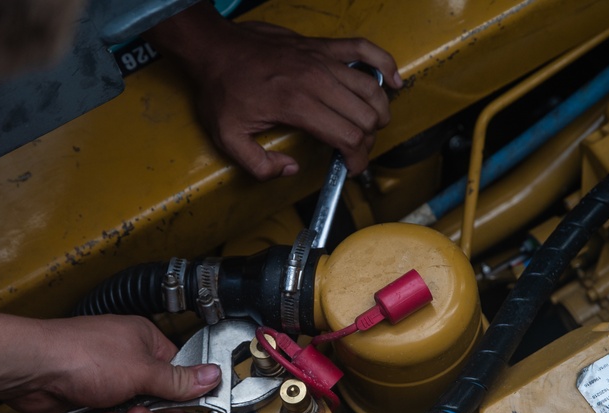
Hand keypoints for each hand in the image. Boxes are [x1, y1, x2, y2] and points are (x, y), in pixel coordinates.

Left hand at [0, 305, 220, 412]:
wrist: (31, 369)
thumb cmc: (80, 354)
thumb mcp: (142, 370)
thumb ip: (179, 380)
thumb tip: (212, 376)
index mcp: (145, 345)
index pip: (177, 378)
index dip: (177, 401)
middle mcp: (126, 365)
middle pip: (154, 408)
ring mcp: (103, 387)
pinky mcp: (83, 406)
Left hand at [149, 3, 402, 180]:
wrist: (215, 48)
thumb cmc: (222, 90)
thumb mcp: (227, 138)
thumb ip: (258, 165)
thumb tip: (290, 170)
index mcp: (297, 105)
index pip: (347, 136)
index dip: (356, 159)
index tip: (351, 169)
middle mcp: (316, 80)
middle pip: (365, 116)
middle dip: (367, 141)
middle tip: (355, 151)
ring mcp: (322, 59)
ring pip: (370, 88)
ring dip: (379, 112)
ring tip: (373, 127)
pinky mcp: (322, 46)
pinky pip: (364, 49)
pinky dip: (384, 64)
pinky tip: (393, 80)